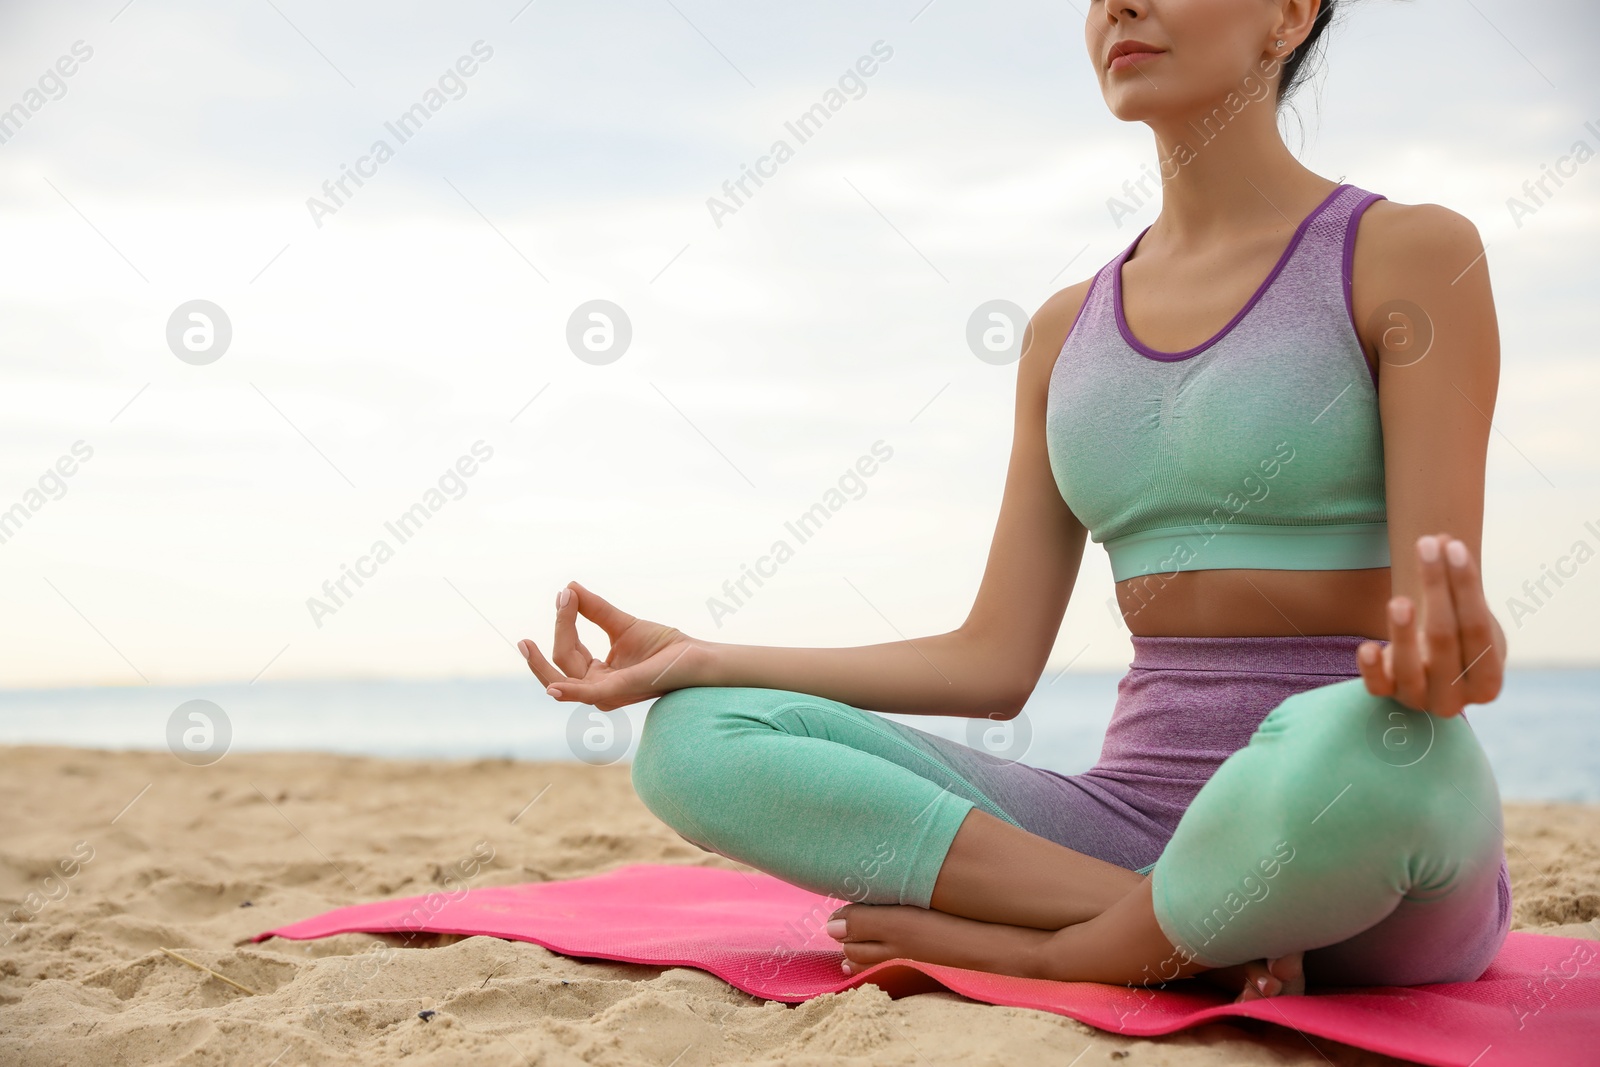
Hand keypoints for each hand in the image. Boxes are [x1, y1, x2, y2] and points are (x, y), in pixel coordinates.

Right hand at [518, 581, 702, 710]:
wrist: (694, 656)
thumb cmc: (663, 646)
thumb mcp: (621, 624)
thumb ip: (594, 609)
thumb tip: (568, 587)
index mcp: (597, 676)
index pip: (567, 650)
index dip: (564, 621)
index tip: (565, 593)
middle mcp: (597, 689)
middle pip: (561, 661)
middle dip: (558, 629)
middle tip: (558, 600)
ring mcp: (607, 694)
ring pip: (563, 675)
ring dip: (550, 650)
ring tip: (530, 639)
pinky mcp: (619, 692)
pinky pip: (587, 695)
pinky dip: (568, 692)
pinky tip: (551, 688)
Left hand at [1356, 533, 1503, 717]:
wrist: (1434, 670)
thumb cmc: (1458, 637)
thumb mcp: (1469, 617)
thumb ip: (1459, 584)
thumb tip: (1443, 540)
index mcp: (1488, 681)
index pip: (1477, 627)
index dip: (1465, 585)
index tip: (1452, 546)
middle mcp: (1456, 698)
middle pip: (1444, 640)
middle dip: (1435, 588)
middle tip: (1425, 545)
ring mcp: (1419, 700)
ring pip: (1409, 666)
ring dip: (1402, 631)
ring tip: (1398, 599)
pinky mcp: (1387, 697)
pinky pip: (1376, 687)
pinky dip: (1370, 667)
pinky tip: (1367, 647)